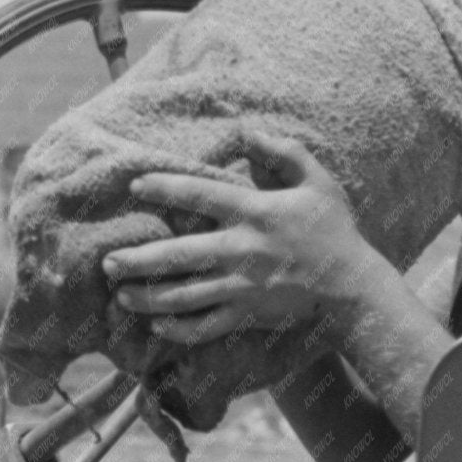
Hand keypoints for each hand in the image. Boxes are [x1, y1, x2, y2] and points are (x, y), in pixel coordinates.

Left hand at [105, 129, 371, 350]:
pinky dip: (179, 329)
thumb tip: (247, 133)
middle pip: (178, 255)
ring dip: (148, 297)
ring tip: (121, 296)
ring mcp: (242, 287)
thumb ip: (283, 152)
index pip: (199, 195)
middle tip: (107, 262)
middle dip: (138, 259)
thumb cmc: (334, 231)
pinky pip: (205, 326)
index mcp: (254, 212)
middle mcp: (241, 250)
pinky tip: (157, 325)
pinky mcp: (247, 315)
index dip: (165, 188)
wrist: (353, 287)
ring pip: (184, 295)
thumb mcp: (317, 181)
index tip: (135, 186)